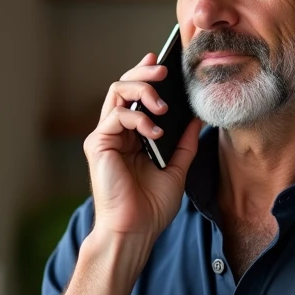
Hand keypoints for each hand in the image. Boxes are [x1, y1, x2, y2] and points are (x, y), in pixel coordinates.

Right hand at [84, 52, 201, 242]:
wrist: (135, 231)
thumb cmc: (152, 207)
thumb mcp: (177, 169)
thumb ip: (184, 142)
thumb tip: (196, 117)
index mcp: (132, 136)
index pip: (137, 97)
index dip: (147, 75)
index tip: (164, 63)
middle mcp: (116, 132)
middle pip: (124, 86)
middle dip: (144, 72)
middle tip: (164, 69)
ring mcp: (106, 136)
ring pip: (117, 92)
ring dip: (142, 89)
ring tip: (162, 104)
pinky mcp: (98, 144)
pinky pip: (117, 115)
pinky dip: (139, 119)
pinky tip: (155, 133)